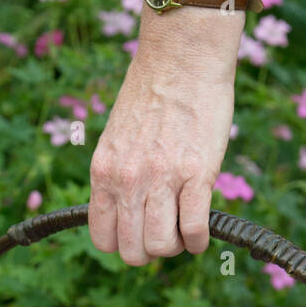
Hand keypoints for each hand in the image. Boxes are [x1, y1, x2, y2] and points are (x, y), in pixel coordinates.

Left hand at [89, 0, 265, 265]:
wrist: (183, 54)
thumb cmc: (154, 92)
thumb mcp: (118, 137)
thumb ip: (119, 174)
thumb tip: (130, 209)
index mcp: (102, 172)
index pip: (102, 239)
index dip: (124, 244)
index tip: (140, 231)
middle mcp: (126, 180)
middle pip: (132, 252)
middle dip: (151, 250)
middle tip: (168, 230)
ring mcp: (160, 178)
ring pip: (161, 247)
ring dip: (177, 246)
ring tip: (186, 227)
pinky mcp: (197, 174)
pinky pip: (194, 231)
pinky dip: (200, 239)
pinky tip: (203, 228)